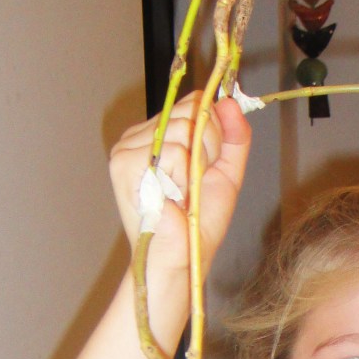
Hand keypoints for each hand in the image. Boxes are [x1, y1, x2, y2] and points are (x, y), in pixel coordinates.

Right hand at [109, 92, 250, 274]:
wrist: (181, 256)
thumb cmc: (197, 223)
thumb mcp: (226, 173)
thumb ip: (234, 138)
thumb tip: (231, 101)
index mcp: (158, 136)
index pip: (190, 103)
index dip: (212, 126)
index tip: (212, 159)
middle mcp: (139, 137)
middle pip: (189, 111)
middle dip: (209, 147)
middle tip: (196, 182)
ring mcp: (129, 147)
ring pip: (183, 129)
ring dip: (196, 166)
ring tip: (182, 192)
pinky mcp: (125, 161)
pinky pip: (173, 150)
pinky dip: (183, 176)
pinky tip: (171, 196)